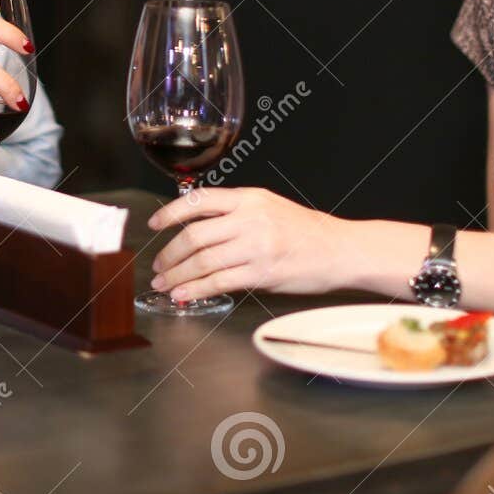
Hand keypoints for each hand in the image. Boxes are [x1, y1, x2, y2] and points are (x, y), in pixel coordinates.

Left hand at [147, 187, 364, 301]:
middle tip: (158, 266)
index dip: (170, 213)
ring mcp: (256, 246)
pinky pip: (220, 282)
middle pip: (194, 235)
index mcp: (249, 198)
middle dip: (169, 254)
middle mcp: (250, 219)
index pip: (198, 200)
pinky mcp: (263, 273)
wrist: (339, 249)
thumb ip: (234, 212)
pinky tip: (184, 295)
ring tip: (165, 284)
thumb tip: (195, 227)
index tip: (154, 225)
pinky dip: (196, 290)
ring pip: (203, 261)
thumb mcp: (268, 207)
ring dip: (178, 275)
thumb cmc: (304, 231)